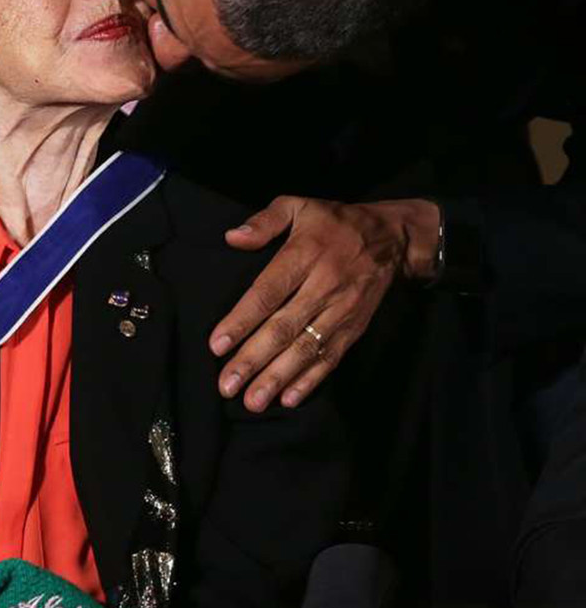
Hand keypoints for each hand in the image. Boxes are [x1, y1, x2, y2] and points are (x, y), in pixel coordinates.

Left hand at [209, 196, 440, 410]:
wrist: (391, 238)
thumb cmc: (334, 221)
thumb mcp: (299, 206)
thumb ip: (265, 221)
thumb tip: (233, 238)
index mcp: (304, 254)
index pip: (268, 292)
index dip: (242, 320)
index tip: (217, 345)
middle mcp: (323, 286)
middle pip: (284, 328)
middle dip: (253, 360)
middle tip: (227, 385)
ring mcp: (341, 310)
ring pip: (306, 349)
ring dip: (278, 378)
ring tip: (252, 402)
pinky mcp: (354, 327)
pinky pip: (331, 357)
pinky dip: (311, 380)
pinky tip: (288, 398)